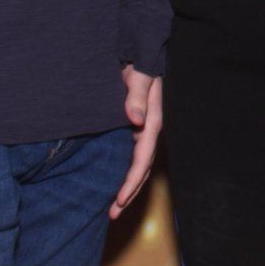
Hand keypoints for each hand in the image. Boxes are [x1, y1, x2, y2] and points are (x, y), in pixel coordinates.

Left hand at [110, 67, 162, 218]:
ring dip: (127, 187)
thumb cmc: (140, 61)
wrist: (141, 50)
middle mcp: (150, 129)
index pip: (142, 158)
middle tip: (112, 215)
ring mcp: (144, 129)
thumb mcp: (138, 74)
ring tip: (113, 208)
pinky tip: (113, 181)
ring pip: (137, 165)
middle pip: (141, 169)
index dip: (131, 181)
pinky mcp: (136, 126)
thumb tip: (135, 119)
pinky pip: (132, 154)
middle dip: (128, 193)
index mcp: (152, 121)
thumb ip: (137, 94)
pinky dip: (124, 171)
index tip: (119, 200)